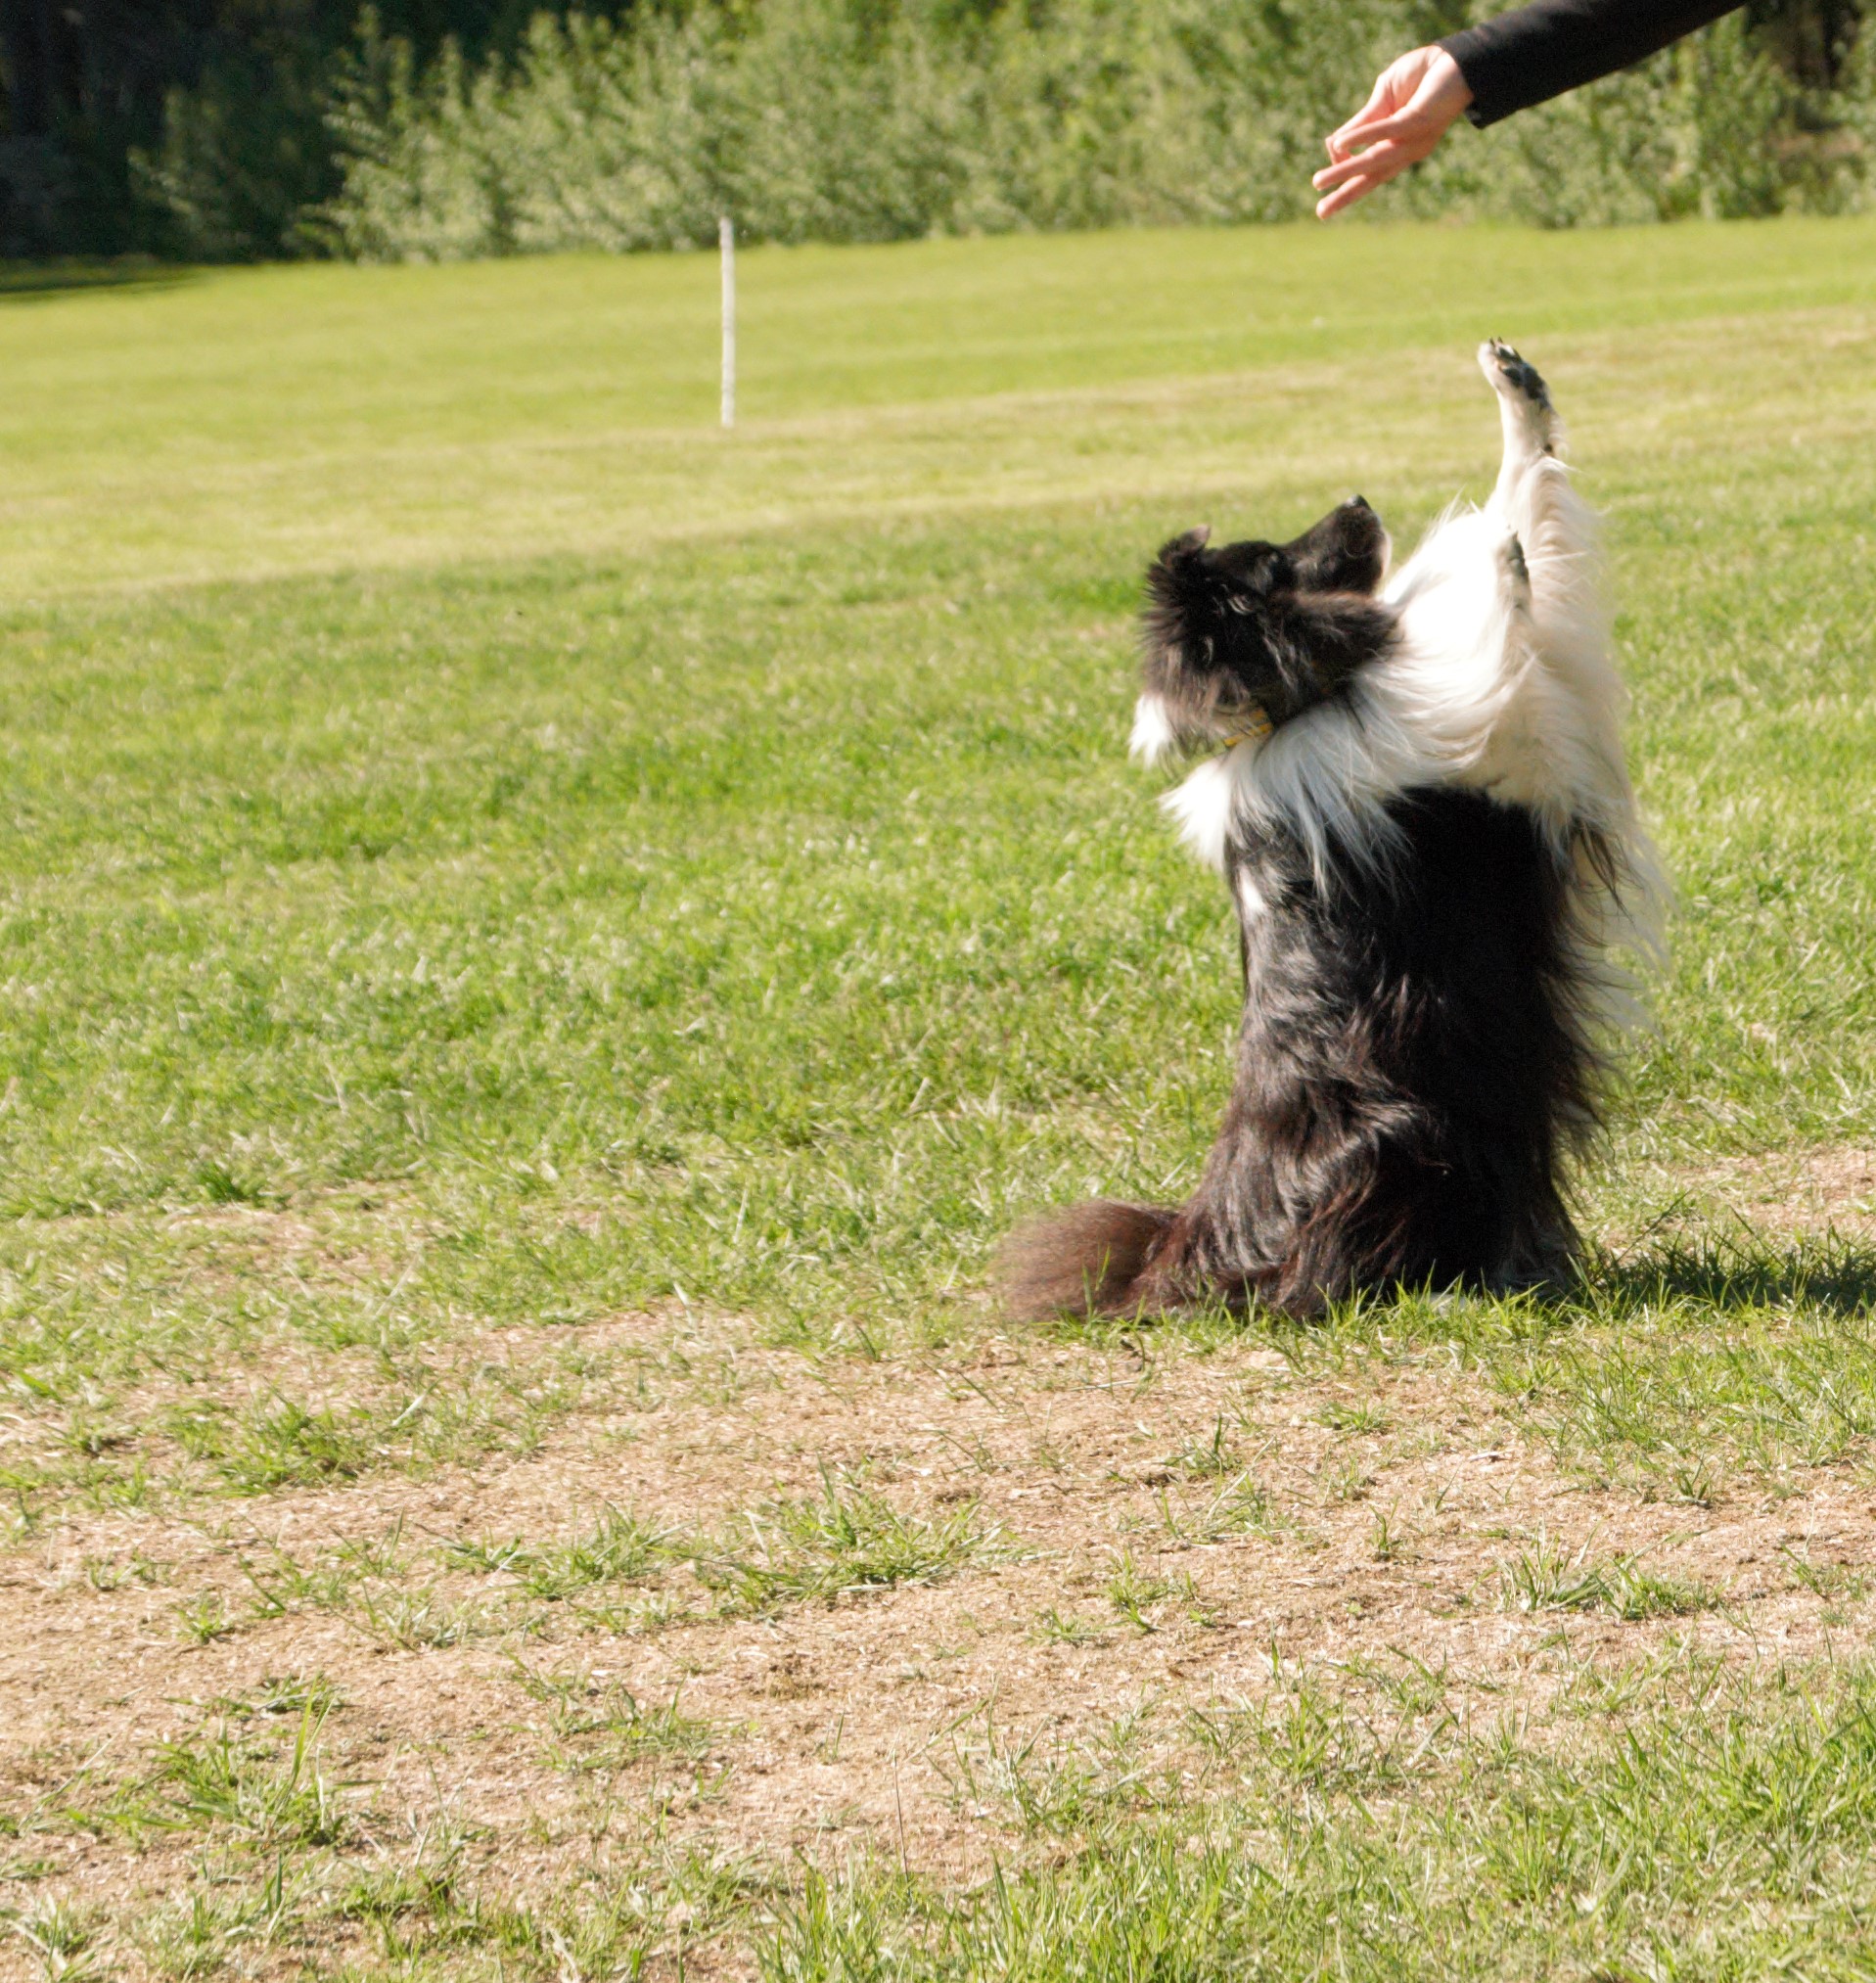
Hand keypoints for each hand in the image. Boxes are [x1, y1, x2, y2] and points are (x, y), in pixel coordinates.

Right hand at [1313, 46, 1471, 219]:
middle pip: (1371, 177)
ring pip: (1374, 159)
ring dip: (1345, 171)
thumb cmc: (1422, 76)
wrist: (1457, 57)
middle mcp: (1407, 150)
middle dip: (1345, 195)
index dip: (1344, 167)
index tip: (1326, 166)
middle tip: (1321, 214)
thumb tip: (1334, 144)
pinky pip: (1387, 130)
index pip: (1368, 169)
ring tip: (1319, 181)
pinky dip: (1363, 136)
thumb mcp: (1384, 97)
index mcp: (1399, 147)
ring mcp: (1414, 137)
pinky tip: (1340, 145)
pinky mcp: (1419, 119)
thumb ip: (1363, 121)